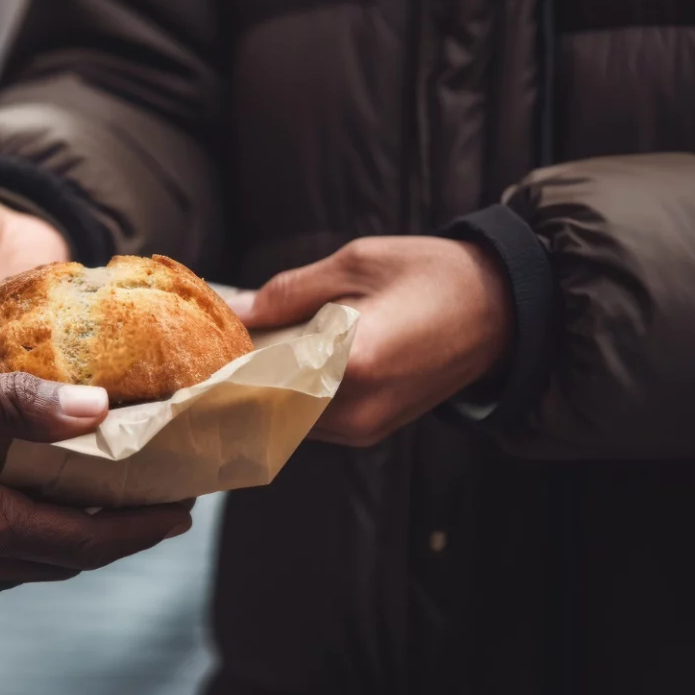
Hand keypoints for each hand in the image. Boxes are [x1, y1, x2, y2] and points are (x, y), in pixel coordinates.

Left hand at [230, 237, 512, 446]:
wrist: (504, 310)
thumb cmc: (434, 276)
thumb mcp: (356, 263)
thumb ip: (288, 292)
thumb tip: (233, 310)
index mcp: (355, 362)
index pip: (261, 383)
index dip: (218, 375)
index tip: (189, 360)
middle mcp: (359, 408)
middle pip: (264, 410)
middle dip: (230, 384)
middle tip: (204, 354)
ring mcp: (366, 428)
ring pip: (281, 423)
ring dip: (254, 394)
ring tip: (237, 355)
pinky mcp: (371, 432)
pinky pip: (307, 423)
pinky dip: (282, 400)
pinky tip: (274, 368)